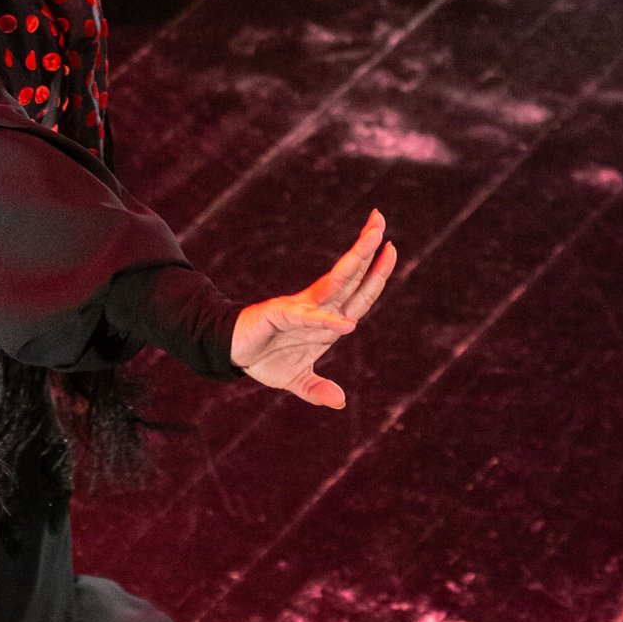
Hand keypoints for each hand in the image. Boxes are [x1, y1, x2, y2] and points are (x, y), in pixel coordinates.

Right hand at [229, 210, 395, 410]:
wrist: (230, 353)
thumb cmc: (265, 358)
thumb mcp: (296, 380)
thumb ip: (317, 389)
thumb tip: (340, 402)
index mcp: (327, 320)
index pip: (359, 294)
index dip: (377, 274)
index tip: (391, 248)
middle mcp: (318, 308)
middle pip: (351, 277)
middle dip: (368, 250)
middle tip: (380, 219)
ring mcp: (300, 309)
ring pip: (336, 282)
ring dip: (357, 259)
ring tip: (373, 236)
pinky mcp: (279, 316)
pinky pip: (307, 318)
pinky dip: (327, 322)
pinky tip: (347, 324)